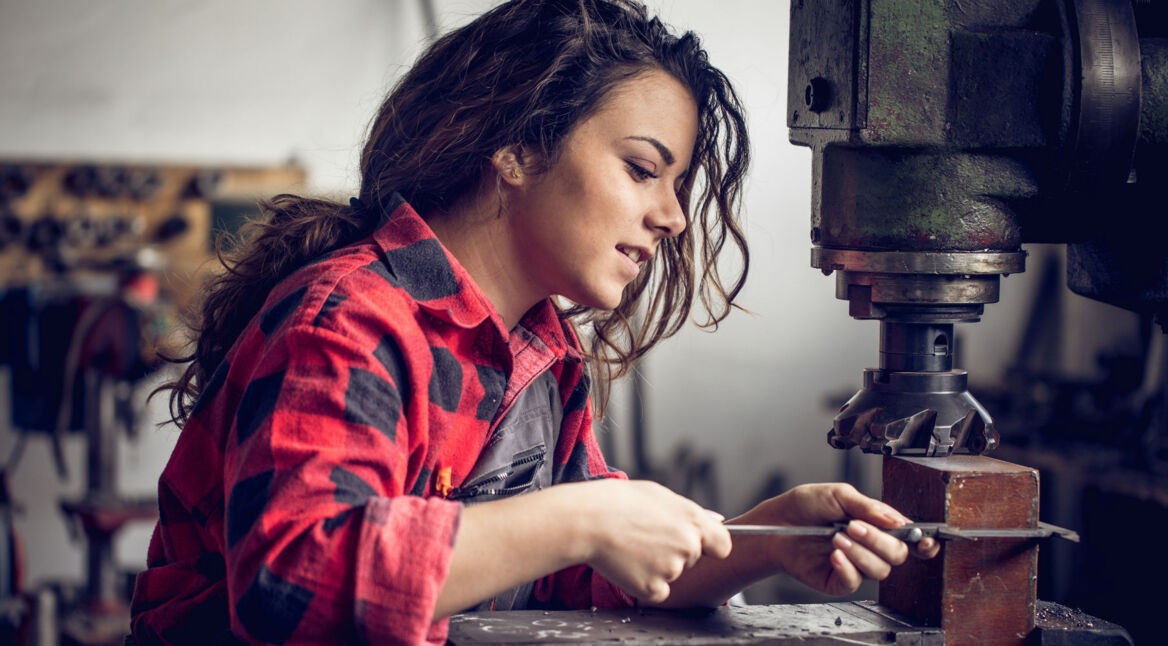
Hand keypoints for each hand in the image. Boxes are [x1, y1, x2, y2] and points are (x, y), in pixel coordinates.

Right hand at [570, 479, 731, 603]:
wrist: (587, 520)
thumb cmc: (618, 502)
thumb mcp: (659, 495)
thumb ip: (690, 511)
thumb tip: (716, 520)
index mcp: (693, 520)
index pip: (723, 545)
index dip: (711, 546)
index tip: (699, 545)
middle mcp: (688, 546)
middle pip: (692, 558)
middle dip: (675, 551)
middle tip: (646, 537)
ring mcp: (672, 569)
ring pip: (673, 574)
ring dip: (657, 566)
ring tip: (632, 545)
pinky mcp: (653, 588)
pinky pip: (657, 590)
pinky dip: (645, 583)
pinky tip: (628, 563)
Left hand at [731, 483, 939, 595]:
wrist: (775, 523)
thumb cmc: (805, 506)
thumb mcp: (838, 494)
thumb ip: (869, 507)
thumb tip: (897, 520)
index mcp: (875, 524)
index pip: (908, 537)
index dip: (923, 542)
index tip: (926, 542)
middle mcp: (869, 546)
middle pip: (897, 554)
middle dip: (879, 539)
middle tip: (854, 526)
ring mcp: (855, 565)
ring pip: (879, 570)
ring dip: (860, 551)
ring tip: (836, 536)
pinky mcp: (838, 581)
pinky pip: (854, 583)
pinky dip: (846, 567)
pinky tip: (833, 554)